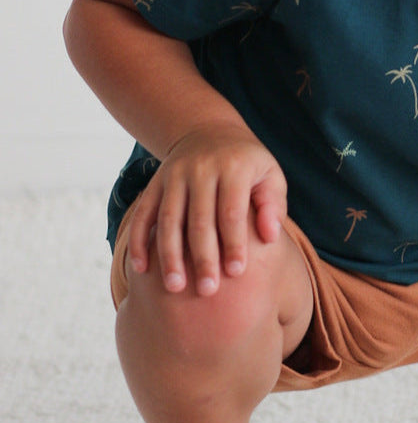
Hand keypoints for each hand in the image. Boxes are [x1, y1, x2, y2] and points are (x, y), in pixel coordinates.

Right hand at [126, 123, 286, 296]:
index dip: (234, 243)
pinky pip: (143, 214)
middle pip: (199, 220)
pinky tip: (141, 269)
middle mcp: (201, 170)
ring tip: (175, 287)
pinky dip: (139, 241)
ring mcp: (174, 176)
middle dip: (202, 257)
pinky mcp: (155, 183)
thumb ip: (273, 204)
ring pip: (168, 220)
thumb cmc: (248, 164)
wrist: (209, 131)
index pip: (231, 212)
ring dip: (169, 256)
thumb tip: (271, 237)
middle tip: (207, 291)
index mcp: (233, 168)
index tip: (236, 273)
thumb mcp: (270, 174)